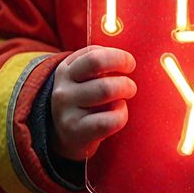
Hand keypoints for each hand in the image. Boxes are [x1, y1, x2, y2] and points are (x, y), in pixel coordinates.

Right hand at [50, 45, 135, 159]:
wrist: (66, 137)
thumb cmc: (85, 102)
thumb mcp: (84, 79)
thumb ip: (100, 64)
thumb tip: (126, 59)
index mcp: (66, 70)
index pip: (94, 55)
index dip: (118, 57)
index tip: (129, 64)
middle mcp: (63, 89)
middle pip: (101, 70)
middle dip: (122, 70)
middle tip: (130, 86)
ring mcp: (67, 111)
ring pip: (106, 89)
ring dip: (125, 90)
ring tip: (124, 98)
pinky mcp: (77, 132)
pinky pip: (110, 119)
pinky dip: (121, 114)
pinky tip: (118, 113)